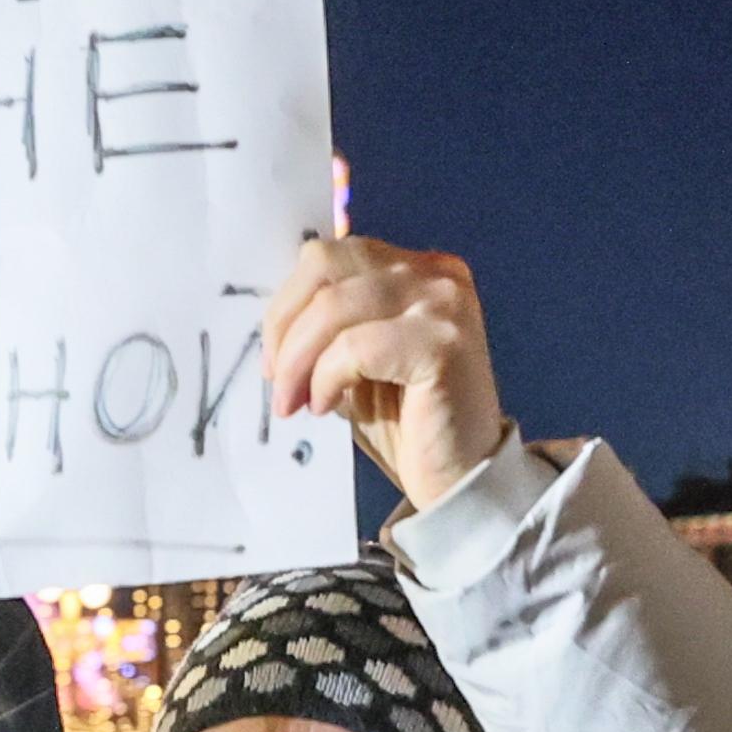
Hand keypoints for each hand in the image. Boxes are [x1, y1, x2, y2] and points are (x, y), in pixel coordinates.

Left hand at [265, 235, 512, 503]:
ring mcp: (444, 304)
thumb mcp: (356, 361)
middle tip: (277, 382)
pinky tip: (328, 406)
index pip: (328, 255)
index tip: (272, 359)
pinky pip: (357, 347)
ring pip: (334, 307)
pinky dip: (327, 378)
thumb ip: (329, 325)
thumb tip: (273, 320)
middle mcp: (435, 273)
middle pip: (327, 266)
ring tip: (296, 402)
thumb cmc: (406, 422)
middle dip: (285, 327)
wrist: (458, 477)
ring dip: (298, 360)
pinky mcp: (443, 344)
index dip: (286, 305)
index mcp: (414, 268)